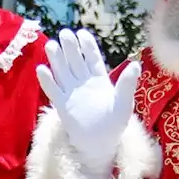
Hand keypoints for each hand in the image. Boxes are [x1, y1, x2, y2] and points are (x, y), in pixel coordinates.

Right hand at [36, 29, 140, 176]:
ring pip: (62, 72)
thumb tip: (136, 64)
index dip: (87, 46)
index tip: (82, 33)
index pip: (92, 58)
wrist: (100, 145)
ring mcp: (72, 93)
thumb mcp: (124, 104)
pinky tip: (42, 69)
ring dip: (57, 59)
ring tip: (52, 45)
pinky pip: (53, 91)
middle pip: (75, 61)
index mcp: (99, 80)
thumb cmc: (114, 124)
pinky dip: (47, 81)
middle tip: (65, 33)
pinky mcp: (62, 105)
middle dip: (70, 47)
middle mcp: (83, 82)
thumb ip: (127, 84)